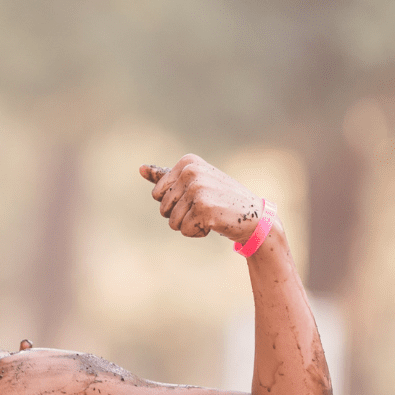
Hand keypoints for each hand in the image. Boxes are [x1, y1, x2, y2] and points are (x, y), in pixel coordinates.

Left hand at [139, 155, 263, 242]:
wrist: (255, 217)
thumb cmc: (222, 200)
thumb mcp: (194, 184)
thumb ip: (166, 177)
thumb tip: (140, 168)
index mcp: (188, 162)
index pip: (157, 194)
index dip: (174, 203)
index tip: (198, 197)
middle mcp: (192, 171)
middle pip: (163, 208)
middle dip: (181, 215)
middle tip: (206, 208)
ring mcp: (198, 189)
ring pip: (172, 221)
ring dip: (190, 225)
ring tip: (211, 215)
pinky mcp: (204, 208)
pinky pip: (184, 230)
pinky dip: (198, 232)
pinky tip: (215, 223)